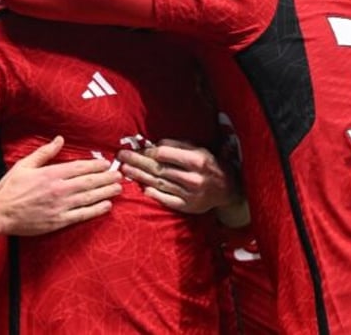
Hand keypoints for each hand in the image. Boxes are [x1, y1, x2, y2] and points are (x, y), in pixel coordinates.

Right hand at [0, 136, 121, 235]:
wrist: (0, 213)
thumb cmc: (11, 188)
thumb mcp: (25, 165)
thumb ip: (44, 153)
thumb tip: (59, 140)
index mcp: (51, 174)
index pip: (80, 168)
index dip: (96, 165)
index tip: (107, 164)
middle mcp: (59, 189)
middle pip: (89, 182)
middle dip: (106, 178)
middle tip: (120, 175)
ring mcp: (60, 206)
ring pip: (89, 198)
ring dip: (106, 192)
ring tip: (118, 188)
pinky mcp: (59, 221)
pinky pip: (82, 215)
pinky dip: (96, 210)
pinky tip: (107, 206)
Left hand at [116, 139, 240, 213]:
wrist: (228, 190)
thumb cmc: (211, 165)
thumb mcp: (200, 149)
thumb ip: (179, 145)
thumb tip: (156, 144)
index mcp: (197, 160)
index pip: (165, 154)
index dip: (149, 151)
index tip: (138, 148)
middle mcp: (193, 178)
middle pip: (159, 168)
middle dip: (138, 161)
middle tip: (121, 156)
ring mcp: (190, 194)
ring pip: (159, 183)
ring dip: (140, 176)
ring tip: (125, 169)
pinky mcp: (187, 206)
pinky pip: (167, 199)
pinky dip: (154, 194)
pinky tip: (141, 188)